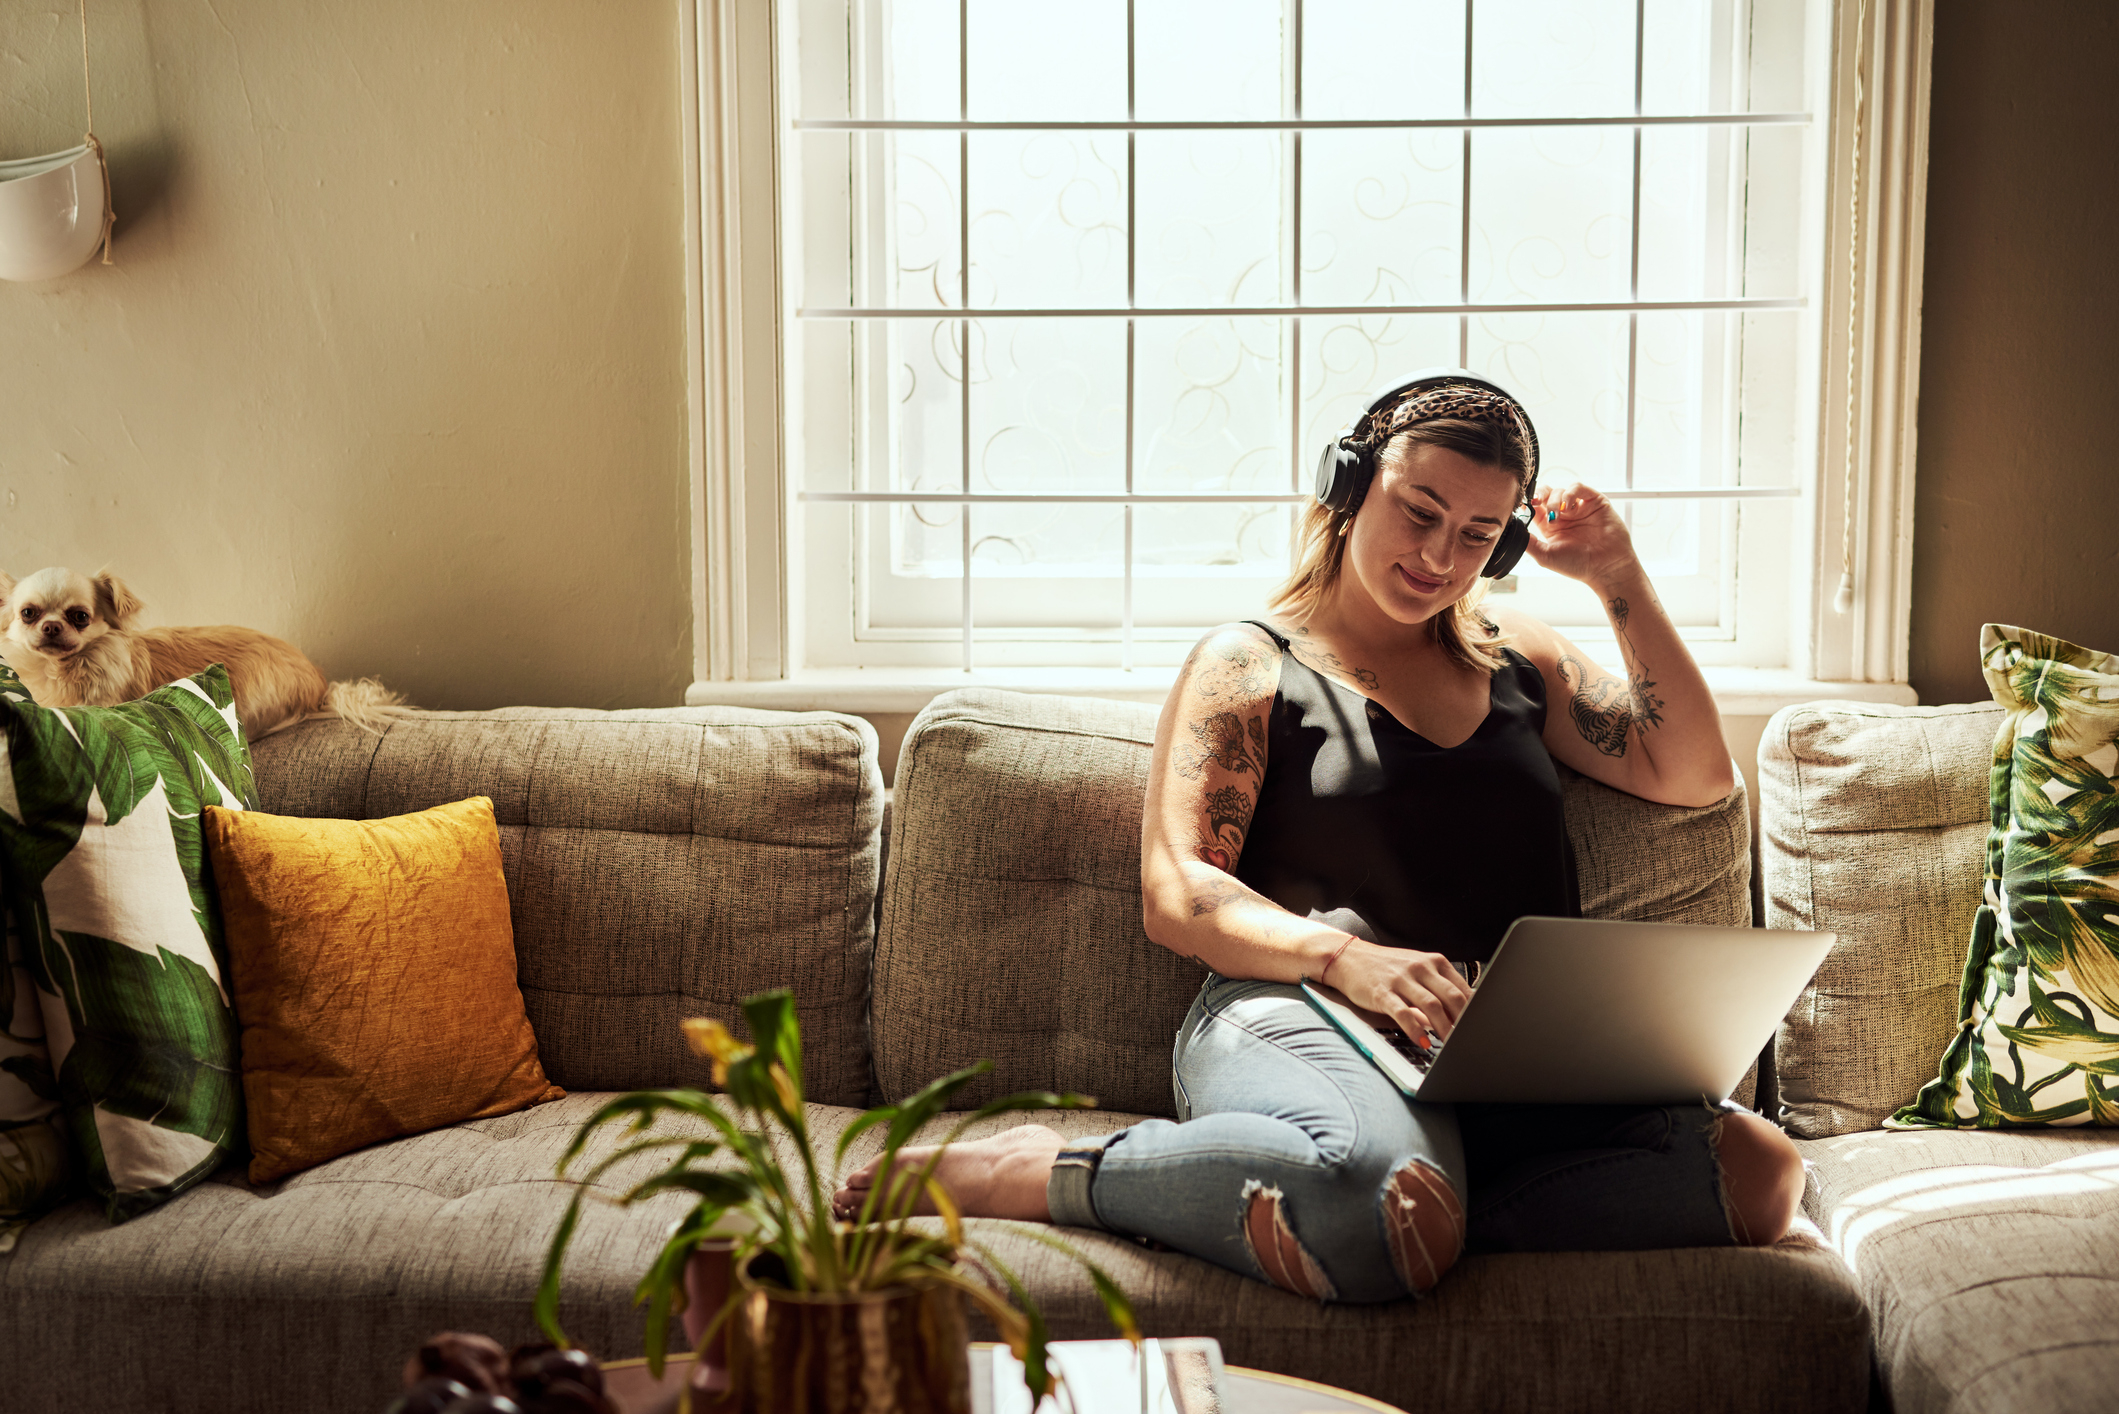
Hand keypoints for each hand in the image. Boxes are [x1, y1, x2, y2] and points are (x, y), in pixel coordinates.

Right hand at [1328, 941, 1470, 1041]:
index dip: (1473, 1011)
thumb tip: (1460, 1015)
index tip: (1478, 1027)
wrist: (1348, 958)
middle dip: (1463, 1021)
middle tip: (1468, 1039)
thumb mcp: (1416, 971)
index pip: (1462, 988)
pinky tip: (1422, 1041)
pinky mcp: (1382, 992)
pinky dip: (1415, 1030)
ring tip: (1450, 1045)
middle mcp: (1420, 968)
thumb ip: (1438, 989)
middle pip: (1452, 997)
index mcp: (1433, 962)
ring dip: (1444, 1028)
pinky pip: (1403, 1013)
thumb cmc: (1386, 968)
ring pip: (1431, 1005)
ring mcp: (1401, 979)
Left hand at [1526, 481, 1636, 588]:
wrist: (1606, 567)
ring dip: (1555, 499)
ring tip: (1558, 514)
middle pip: (1547, 494)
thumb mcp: (1546, 556)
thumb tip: (1512, 531)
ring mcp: (1579, 507)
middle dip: (1540, 495)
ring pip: (1561, 490)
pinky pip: (1579, 488)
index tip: (1523, 505)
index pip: (1536, 507)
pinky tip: (1568, 507)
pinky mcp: (1594, 502)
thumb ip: (1528, 543)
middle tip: (1537, 502)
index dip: (1528, 504)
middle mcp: (1564, 515)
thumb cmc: (1578, 565)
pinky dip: (1570, 493)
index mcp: (1550, 526)